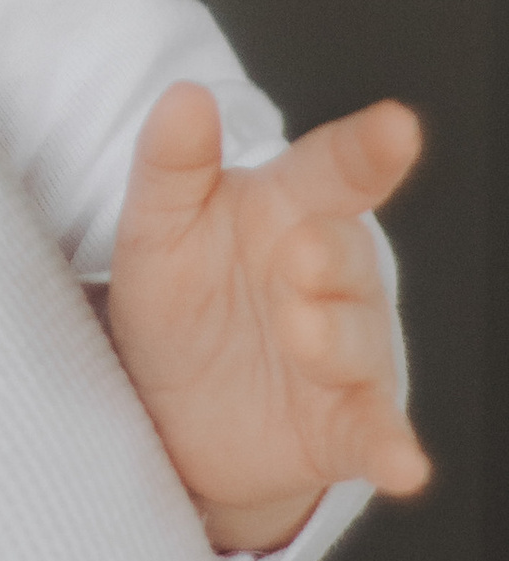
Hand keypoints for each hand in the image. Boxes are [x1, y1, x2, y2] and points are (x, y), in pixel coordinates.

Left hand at [105, 81, 430, 556]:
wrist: (168, 410)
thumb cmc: (178, 296)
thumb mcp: (155, 227)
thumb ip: (171, 161)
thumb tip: (186, 94)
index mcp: (289, 210)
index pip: (336, 169)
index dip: (368, 149)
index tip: (397, 127)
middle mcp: (332, 277)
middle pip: (346, 255)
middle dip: (330, 254)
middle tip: (298, 253)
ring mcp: (344, 353)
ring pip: (357, 342)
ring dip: (335, 340)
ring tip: (301, 336)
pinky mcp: (343, 428)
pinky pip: (376, 435)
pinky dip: (391, 449)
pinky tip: (404, 466)